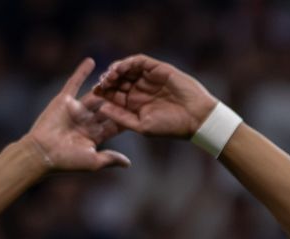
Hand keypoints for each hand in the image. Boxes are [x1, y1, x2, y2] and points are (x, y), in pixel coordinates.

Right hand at [23, 58, 129, 171]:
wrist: (42, 153)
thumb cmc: (67, 161)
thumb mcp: (93, 161)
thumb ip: (110, 158)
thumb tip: (129, 164)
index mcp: (95, 135)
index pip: (115, 123)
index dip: (127, 116)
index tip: (143, 108)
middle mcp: (87, 120)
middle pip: (108, 106)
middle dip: (120, 97)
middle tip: (136, 85)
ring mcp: (76, 109)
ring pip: (95, 94)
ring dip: (105, 84)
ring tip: (119, 71)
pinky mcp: (65, 100)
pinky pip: (74, 83)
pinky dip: (82, 72)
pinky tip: (91, 61)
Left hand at [93, 54, 217, 138]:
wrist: (195, 118)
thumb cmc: (170, 127)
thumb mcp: (141, 126)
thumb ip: (121, 117)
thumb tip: (101, 109)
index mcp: (134, 105)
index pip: (114, 96)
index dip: (103, 93)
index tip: (94, 94)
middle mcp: (139, 90)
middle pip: (117, 80)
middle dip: (107, 80)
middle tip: (100, 83)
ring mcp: (148, 78)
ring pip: (126, 69)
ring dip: (115, 70)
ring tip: (109, 76)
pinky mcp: (157, 68)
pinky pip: (139, 61)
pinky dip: (128, 62)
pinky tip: (120, 68)